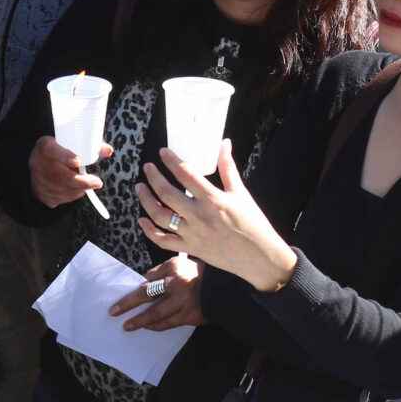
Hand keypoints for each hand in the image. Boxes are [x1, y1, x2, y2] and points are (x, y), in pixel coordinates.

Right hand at [29, 135, 111, 207]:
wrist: (40, 166)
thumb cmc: (61, 152)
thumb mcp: (70, 144)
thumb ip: (89, 146)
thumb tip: (108, 151)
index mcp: (44, 146)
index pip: (51, 149)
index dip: (64, 156)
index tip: (78, 161)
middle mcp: (37, 163)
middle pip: (59, 176)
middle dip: (81, 181)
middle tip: (97, 182)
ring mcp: (38, 180)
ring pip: (63, 189)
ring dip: (80, 189)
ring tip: (88, 183)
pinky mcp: (41, 195)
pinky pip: (61, 198)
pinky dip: (73, 195)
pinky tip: (77, 188)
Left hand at [108, 255, 206, 331]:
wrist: (225, 285)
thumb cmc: (198, 272)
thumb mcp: (178, 264)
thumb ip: (159, 273)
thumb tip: (141, 283)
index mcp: (173, 270)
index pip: (146, 283)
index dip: (130, 296)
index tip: (116, 305)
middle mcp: (178, 286)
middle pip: (149, 298)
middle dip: (130, 307)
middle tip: (115, 315)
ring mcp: (186, 303)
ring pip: (158, 316)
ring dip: (142, 322)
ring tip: (129, 326)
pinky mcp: (192, 316)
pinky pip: (170, 324)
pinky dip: (158, 326)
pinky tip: (149, 327)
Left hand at [136, 140, 298, 293]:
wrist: (260, 257)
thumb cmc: (253, 223)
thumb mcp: (241, 193)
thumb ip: (228, 167)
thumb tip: (224, 143)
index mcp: (213, 199)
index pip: (186, 174)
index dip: (171, 161)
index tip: (162, 152)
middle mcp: (199, 216)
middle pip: (167, 193)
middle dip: (153, 177)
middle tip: (147, 167)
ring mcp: (192, 234)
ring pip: (160, 216)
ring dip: (146, 200)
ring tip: (140, 188)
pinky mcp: (190, 248)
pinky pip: (163, 240)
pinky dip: (149, 230)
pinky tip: (142, 219)